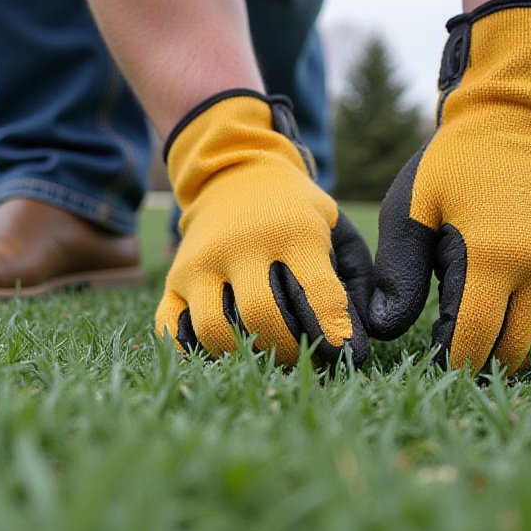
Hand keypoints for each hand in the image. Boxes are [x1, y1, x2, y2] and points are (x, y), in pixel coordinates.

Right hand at [155, 91, 371, 367]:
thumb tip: (358, 346)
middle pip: (262, 317)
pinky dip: (195, 351)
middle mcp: (240, 246)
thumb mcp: (337, 233)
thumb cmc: (298, 217)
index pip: (315, 293)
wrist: (235, 176)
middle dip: (290, 349)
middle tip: (304, 354)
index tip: (346, 354)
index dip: (335, 333)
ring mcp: (199, 264)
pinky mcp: (173, 280)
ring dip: (245, 355)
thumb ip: (358, 284)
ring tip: (267, 353)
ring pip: (215, 331)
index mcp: (291, 231)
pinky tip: (224, 350)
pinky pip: (172, 330)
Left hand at [367, 0, 530, 372]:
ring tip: (475, 341)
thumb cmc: (455, 161)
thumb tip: (385, 328)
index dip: (449, 362)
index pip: (473, 340)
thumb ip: (399, 273)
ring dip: (509, 354)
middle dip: (477, 362)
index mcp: (493, 257)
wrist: (521, 116)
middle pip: (510, 351)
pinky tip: (506, 326)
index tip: (427, 358)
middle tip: (446, 352)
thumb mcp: (413, 210)